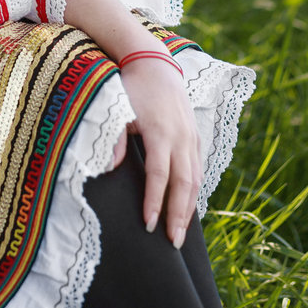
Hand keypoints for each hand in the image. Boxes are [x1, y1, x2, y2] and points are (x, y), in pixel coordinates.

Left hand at [114, 58, 202, 247]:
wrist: (153, 63)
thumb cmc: (130, 88)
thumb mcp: (116, 109)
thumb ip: (113, 138)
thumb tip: (109, 167)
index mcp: (160, 132)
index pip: (159, 175)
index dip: (154, 202)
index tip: (148, 225)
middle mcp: (180, 137)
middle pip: (183, 184)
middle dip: (178, 215)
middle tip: (172, 243)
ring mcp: (190, 137)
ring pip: (195, 179)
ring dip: (189, 208)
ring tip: (180, 234)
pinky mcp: (194, 136)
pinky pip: (198, 169)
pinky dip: (193, 191)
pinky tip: (187, 207)